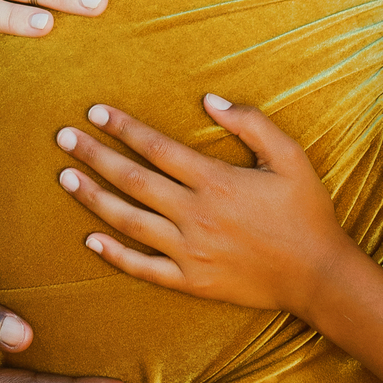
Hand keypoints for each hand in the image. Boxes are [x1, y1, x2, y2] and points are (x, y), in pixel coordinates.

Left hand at [55, 96, 355, 322]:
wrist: (319, 276)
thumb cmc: (306, 213)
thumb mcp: (290, 157)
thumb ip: (251, 124)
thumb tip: (209, 101)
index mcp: (215, 181)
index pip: (156, 148)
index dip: (123, 128)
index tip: (96, 113)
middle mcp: (194, 215)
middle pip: (132, 180)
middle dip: (93, 155)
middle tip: (64, 138)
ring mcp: (189, 251)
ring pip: (127, 221)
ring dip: (92, 198)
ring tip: (65, 178)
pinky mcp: (190, 281)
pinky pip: (143, 268)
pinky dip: (114, 255)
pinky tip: (89, 240)